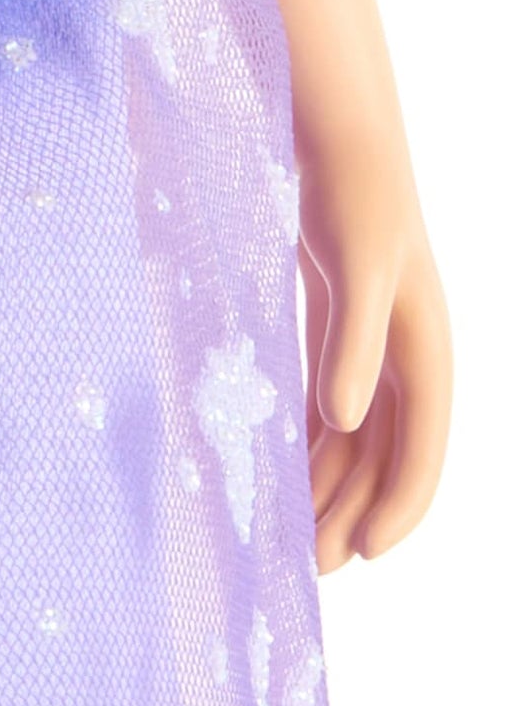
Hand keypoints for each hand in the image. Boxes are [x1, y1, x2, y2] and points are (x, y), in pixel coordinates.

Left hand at [298, 137, 452, 572]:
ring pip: (353, 433)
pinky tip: (278, 468)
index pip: (420, 444)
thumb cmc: (353, 197)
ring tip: (291, 535)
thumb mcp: (361, 270)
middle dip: (352, 509)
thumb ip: (354, 343)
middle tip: (309, 568)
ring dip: (327, 483)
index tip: (365, 554)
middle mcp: (404, 352)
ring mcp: (368, 339)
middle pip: (383, 452)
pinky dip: (306, 437)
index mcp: (426, 346)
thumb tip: (342, 420)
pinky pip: (325, 398)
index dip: (400, 502)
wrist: (335, 138)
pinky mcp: (331, 322)